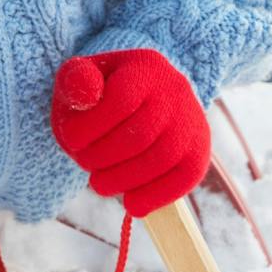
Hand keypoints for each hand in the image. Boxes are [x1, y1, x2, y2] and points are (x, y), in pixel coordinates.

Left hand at [50, 49, 210, 217]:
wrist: (138, 104)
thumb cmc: (100, 95)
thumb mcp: (80, 79)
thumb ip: (76, 81)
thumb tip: (88, 93)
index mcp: (145, 66)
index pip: (121, 99)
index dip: (92, 127)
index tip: (72, 142)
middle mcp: (176, 89)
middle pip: (141, 133)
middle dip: (104, 157)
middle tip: (85, 164)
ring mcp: (192, 120)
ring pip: (162, 158)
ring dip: (124, 180)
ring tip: (101, 184)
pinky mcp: (199, 150)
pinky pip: (184, 178)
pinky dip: (156, 196)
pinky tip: (132, 204)